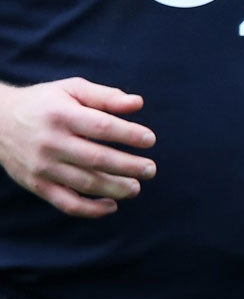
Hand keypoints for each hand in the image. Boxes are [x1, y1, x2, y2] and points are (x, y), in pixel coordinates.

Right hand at [0, 78, 154, 217]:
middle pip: (97, 159)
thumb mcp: (71, 89)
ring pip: (85, 183)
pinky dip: (91, 209)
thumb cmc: (44, 103)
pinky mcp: (36, 184)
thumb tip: (138, 103)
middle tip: (151, 170)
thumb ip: (105, 96)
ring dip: (115, 188)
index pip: (101, 127)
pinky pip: (66, 203)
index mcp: (61, 115)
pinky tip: (111, 205)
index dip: (129, 134)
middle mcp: (50, 142)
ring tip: (136, 187)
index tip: (150, 140)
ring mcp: (42, 166)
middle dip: (129, 166)